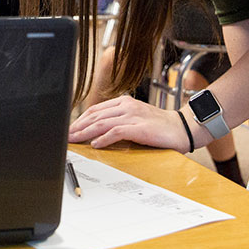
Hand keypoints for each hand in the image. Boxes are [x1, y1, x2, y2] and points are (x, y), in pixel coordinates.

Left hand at [68, 95, 190, 152]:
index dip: (80, 119)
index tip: (70, 129)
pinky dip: (103, 139)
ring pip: (102, 123)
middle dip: (78, 126)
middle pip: (95, 115)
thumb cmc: (160, 126)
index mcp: (124, 103)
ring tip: (74, 140)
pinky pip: (116, 132)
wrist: (182, 128)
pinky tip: (95, 145)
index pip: (96, 110)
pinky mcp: (138, 127)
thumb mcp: (136, 119)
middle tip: (66, 136)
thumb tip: (99, 132)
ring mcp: (132, 116)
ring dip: (85, 133)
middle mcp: (126, 106)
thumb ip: (119, 121)